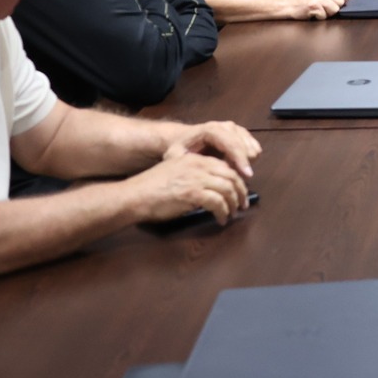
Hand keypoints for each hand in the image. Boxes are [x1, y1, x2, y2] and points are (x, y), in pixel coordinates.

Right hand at [127, 151, 251, 225]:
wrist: (135, 195)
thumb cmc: (151, 188)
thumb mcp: (176, 172)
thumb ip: (194, 174)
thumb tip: (211, 188)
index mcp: (195, 159)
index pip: (225, 166)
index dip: (236, 179)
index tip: (238, 191)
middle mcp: (199, 165)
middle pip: (231, 176)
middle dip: (240, 192)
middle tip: (242, 204)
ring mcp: (197, 178)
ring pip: (228, 189)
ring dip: (234, 204)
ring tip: (233, 213)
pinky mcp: (194, 193)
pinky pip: (218, 203)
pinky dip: (223, 212)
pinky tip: (221, 219)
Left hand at [163, 120, 260, 178]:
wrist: (181, 137)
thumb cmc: (179, 148)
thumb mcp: (177, 156)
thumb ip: (191, 164)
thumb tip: (207, 176)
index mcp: (211, 130)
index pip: (232, 144)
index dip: (241, 160)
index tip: (247, 176)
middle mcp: (227, 126)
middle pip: (246, 146)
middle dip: (244, 165)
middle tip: (234, 180)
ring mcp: (235, 128)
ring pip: (253, 148)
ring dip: (247, 163)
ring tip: (231, 173)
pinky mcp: (241, 133)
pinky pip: (254, 148)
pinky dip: (249, 159)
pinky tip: (236, 166)